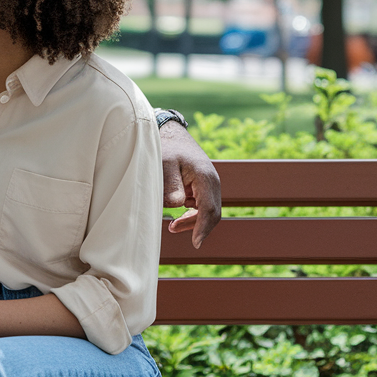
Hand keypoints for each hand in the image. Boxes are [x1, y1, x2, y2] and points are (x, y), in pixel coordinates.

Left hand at [159, 121, 221, 247]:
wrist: (170, 133)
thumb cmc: (166, 148)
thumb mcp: (164, 164)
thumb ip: (170, 185)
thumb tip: (176, 205)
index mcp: (206, 177)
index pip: (210, 209)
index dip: (203, 228)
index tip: (195, 243)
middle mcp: (212, 182)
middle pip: (212, 213)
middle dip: (196, 226)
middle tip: (171, 228)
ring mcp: (209, 184)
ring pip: (207, 211)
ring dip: (193, 221)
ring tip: (172, 226)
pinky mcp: (202, 186)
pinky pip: (202, 205)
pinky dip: (192, 214)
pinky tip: (178, 217)